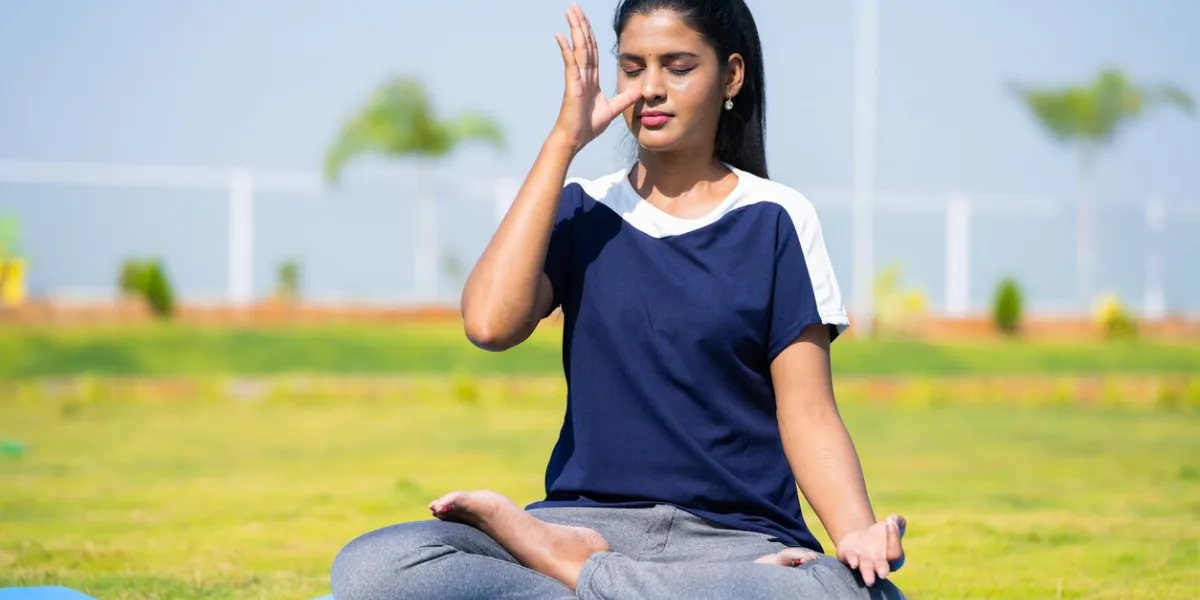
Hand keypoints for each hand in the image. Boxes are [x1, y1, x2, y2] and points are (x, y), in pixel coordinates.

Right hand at [551, 4, 639, 152]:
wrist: (574, 140)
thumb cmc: (587, 127)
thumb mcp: (612, 109)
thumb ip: (625, 98)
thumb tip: (640, 91)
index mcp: (591, 79)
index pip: (592, 51)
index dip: (590, 33)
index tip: (585, 19)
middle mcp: (583, 75)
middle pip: (584, 44)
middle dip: (580, 23)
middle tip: (574, 6)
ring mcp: (576, 79)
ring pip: (578, 48)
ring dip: (574, 28)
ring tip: (570, 11)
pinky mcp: (572, 86)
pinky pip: (570, 64)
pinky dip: (566, 49)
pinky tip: (561, 35)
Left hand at [835, 514, 905, 586]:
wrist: (860, 537)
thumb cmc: (881, 535)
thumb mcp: (891, 525)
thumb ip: (898, 522)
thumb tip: (894, 519)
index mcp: (892, 558)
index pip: (896, 553)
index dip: (894, 537)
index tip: (889, 521)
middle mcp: (878, 564)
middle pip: (882, 568)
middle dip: (882, 571)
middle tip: (882, 574)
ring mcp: (862, 562)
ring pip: (865, 567)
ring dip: (866, 572)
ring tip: (869, 580)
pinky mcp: (848, 556)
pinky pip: (850, 559)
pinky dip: (852, 561)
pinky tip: (853, 563)